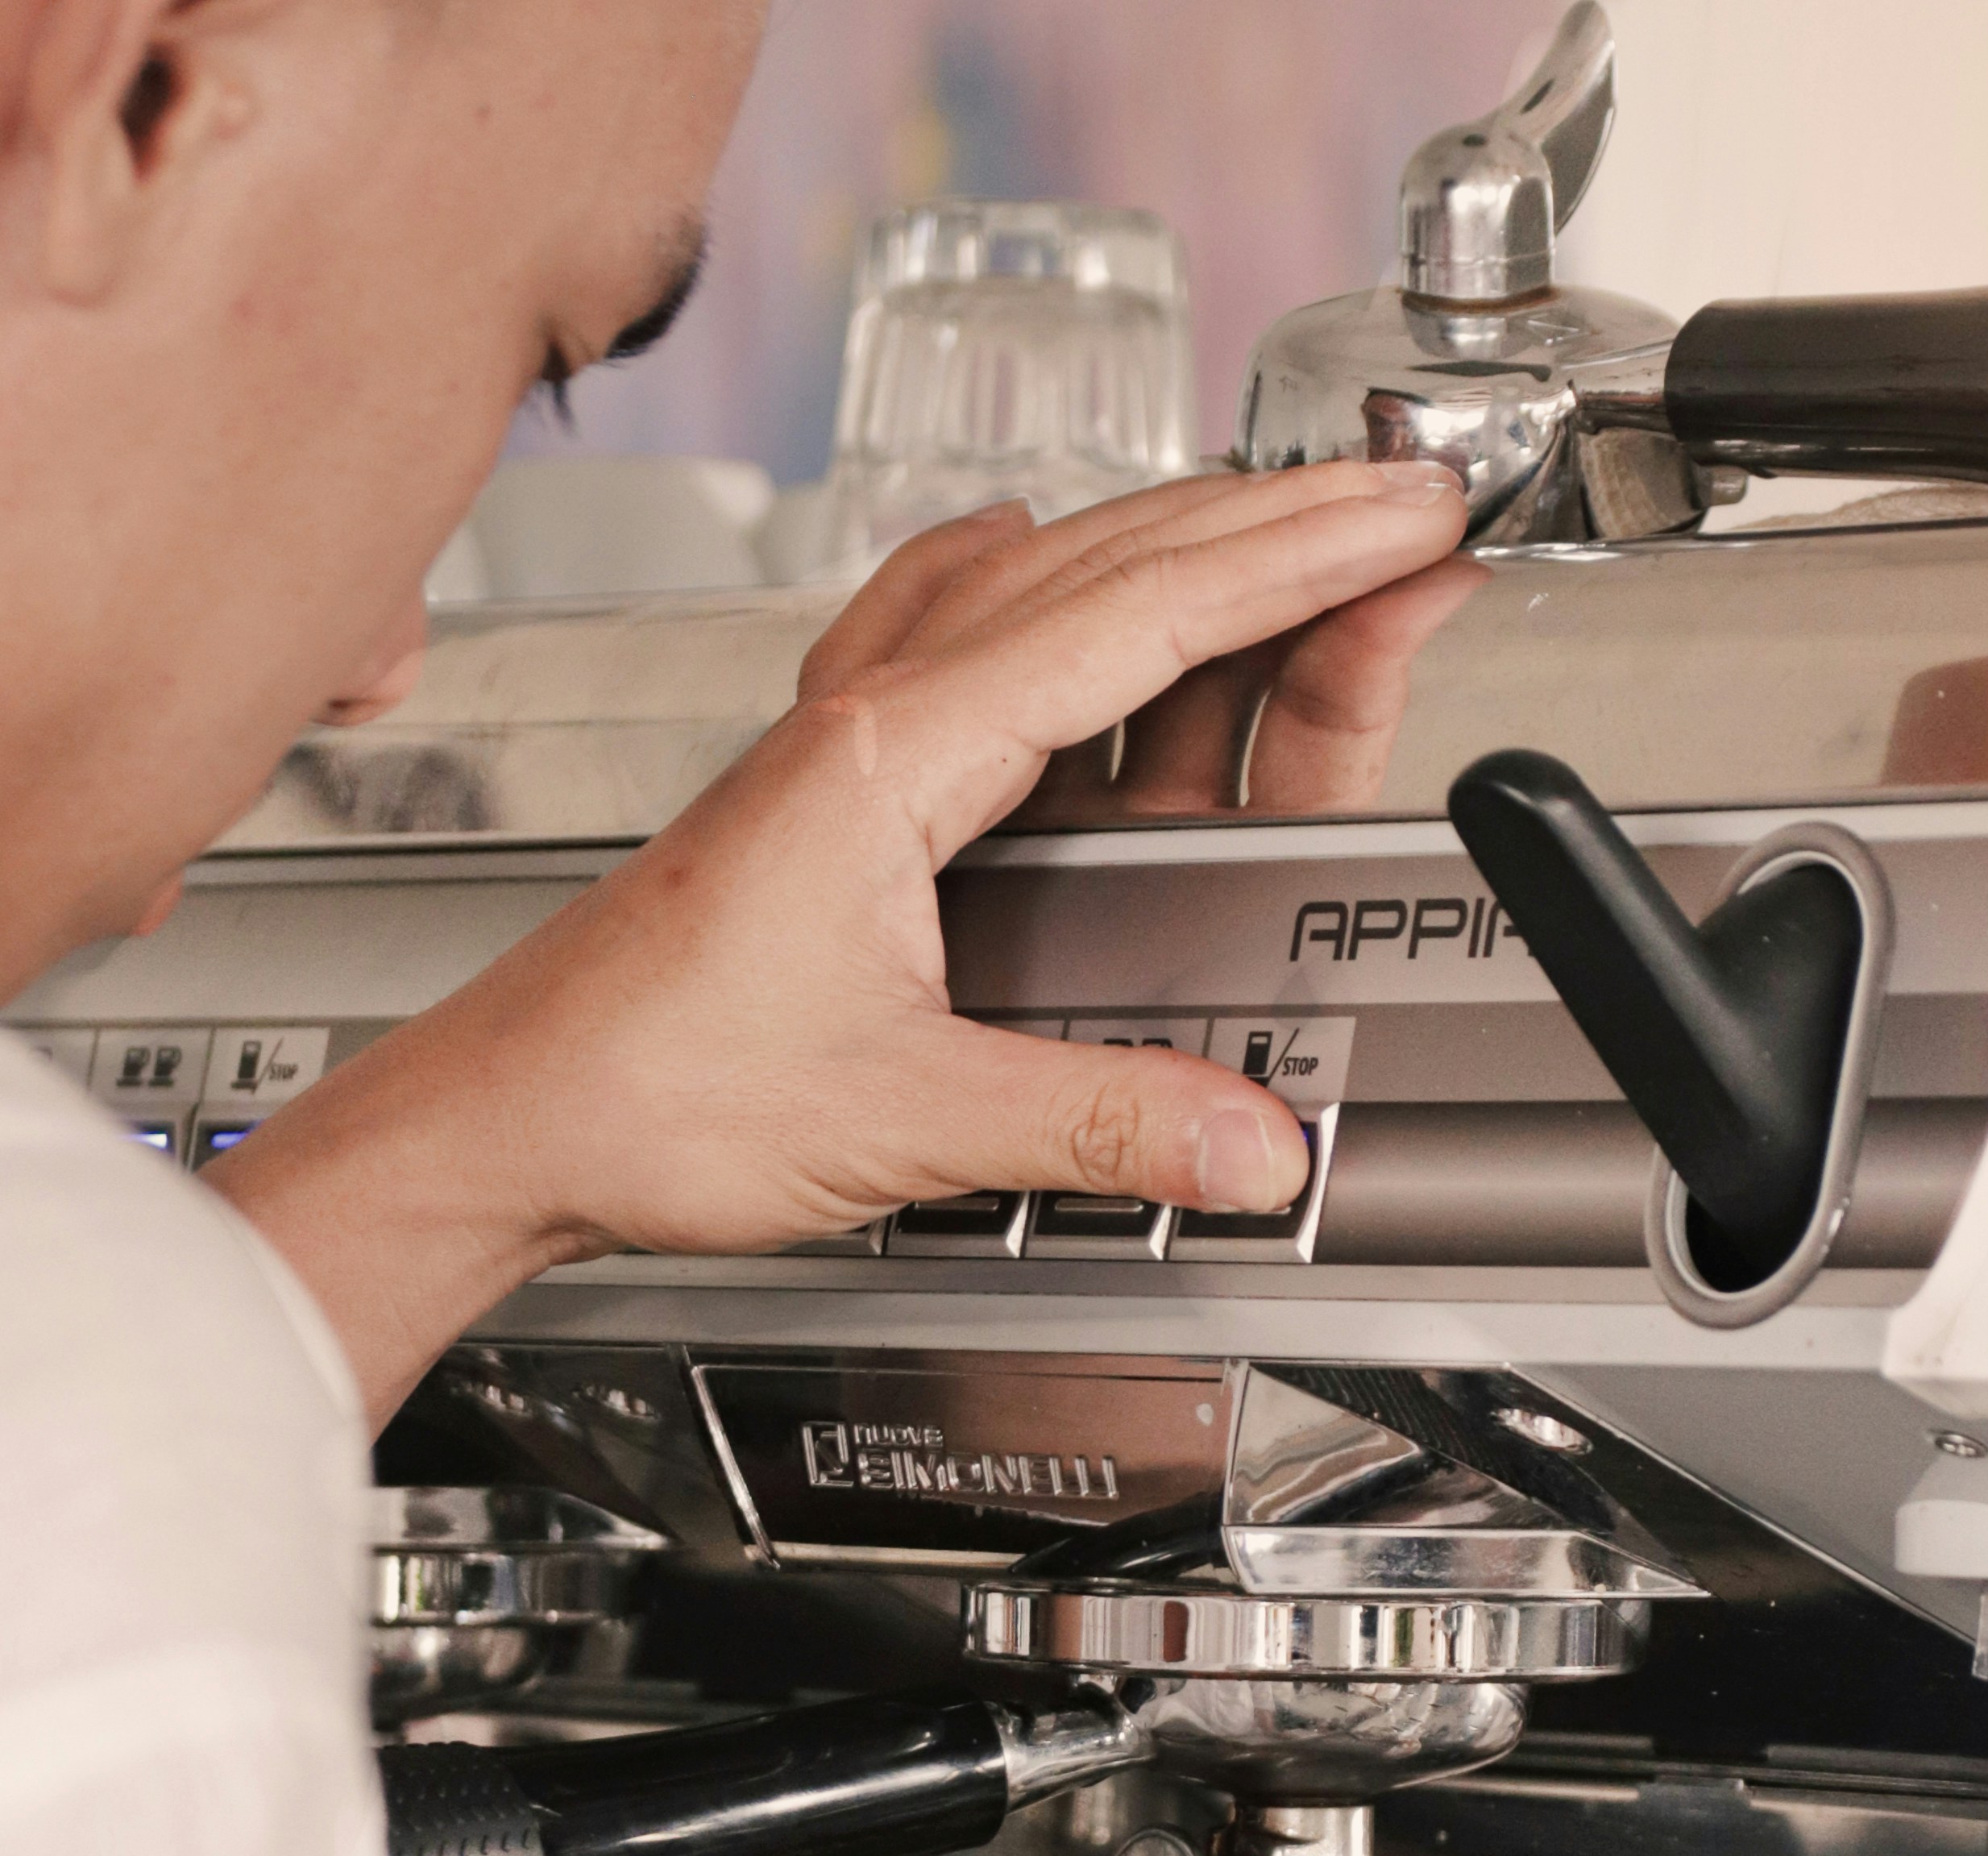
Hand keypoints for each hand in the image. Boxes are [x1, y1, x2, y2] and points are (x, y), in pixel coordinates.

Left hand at [210, 458, 1468, 1425]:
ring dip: (1180, 551)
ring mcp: (847, 742)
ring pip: (1043, 587)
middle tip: (1402, 511)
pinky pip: (963, 634)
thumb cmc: (644, 1093)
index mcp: (893, 758)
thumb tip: (1247, 1139)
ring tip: (1296, 535)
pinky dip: (1051, 592)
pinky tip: (1061, 573)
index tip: (1403, 523)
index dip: (1296, 564)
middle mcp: (869, 719)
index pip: (1141, 620)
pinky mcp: (831, 787)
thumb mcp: (902, 1122)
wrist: (510, 1114)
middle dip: (1276, 529)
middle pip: (1109, 570)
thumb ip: (1093, 1125)